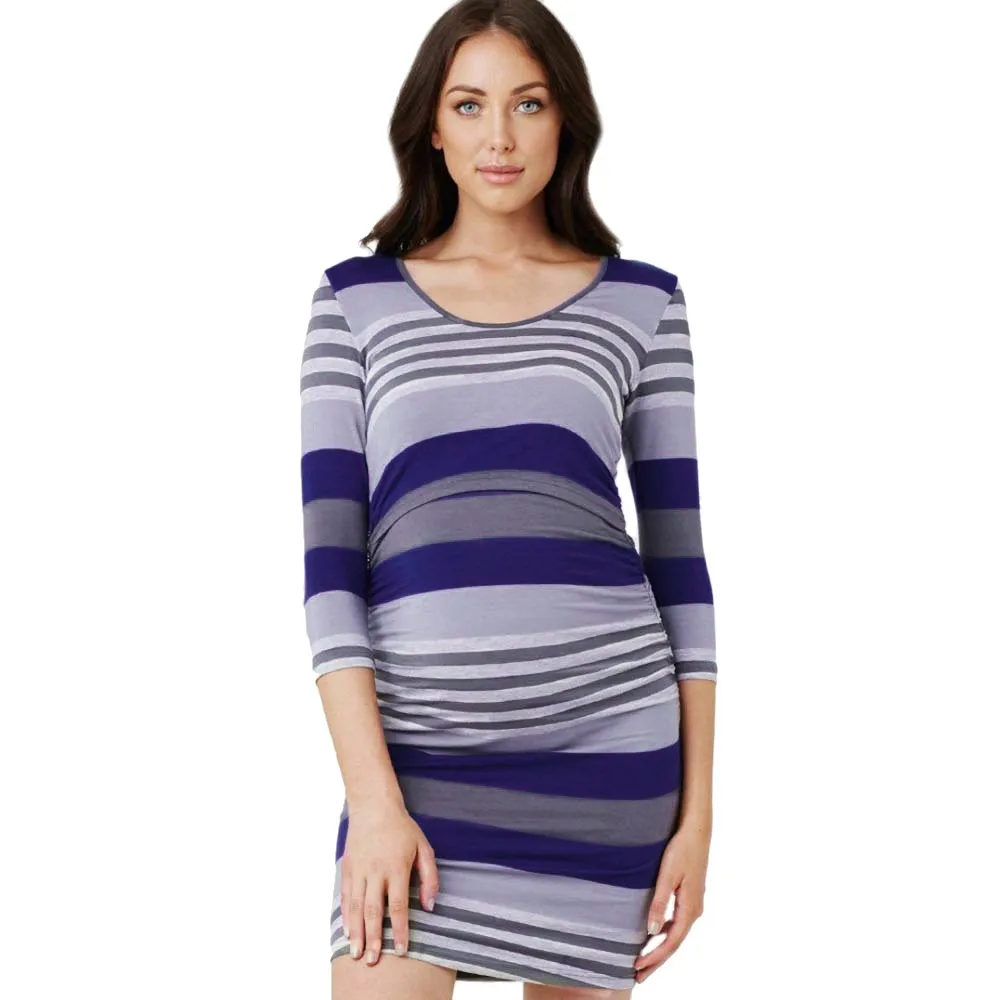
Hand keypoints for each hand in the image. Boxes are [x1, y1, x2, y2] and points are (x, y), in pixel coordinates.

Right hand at [340, 799, 438, 965]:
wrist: (374, 806)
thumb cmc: (402, 828)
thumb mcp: (423, 847)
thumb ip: (429, 877)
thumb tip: (430, 905)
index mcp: (396, 867)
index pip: (397, 905)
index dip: (399, 929)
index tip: (402, 949)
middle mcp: (375, 871)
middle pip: (373, 911)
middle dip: (374, 938)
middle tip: (373, 960)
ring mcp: (359, 870)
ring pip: (356, 907)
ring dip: (357, 932)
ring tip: (357, 953)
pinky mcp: (348, 868)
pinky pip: (345, 896)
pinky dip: (346, 915)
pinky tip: (348, 931)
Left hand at [634, 821, 709, 983]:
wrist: (697, 832)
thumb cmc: (682, 850)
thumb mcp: (667, 875)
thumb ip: (659, 903)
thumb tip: (651, 931)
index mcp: (690, 909)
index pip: (672, 942)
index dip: (655, 957)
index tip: (638, 968)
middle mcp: (695, 911)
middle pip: (674, 943)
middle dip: (657, 961)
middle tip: (638, 976)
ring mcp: (694, 905)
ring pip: (676, 934)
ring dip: (661, 948)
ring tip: (644, 961)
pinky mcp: (690, 897)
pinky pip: (678, 923)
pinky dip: (666, 933)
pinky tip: (655, 933)